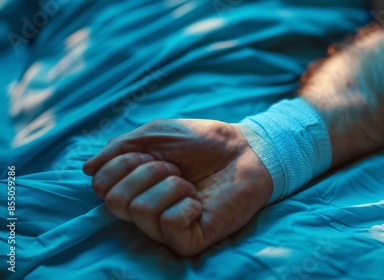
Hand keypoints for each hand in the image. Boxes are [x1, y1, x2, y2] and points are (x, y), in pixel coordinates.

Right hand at [83, 119, 272, 255]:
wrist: (245, 150)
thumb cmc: (202, 142)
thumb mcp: (155, 134)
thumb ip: (119, 149)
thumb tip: (87, 170)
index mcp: (135, 185)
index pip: (101, 185)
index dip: (124, 164)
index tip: (153, 154)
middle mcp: (146, 209)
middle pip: (114, 201)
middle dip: (146, 172)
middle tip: (174, 168)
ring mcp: (167, 228)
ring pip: (139, 211)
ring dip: (169, 185)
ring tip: (190, 184)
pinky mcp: (189, 240)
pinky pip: (167, 223)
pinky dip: (184, 203)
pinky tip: (200, 202)